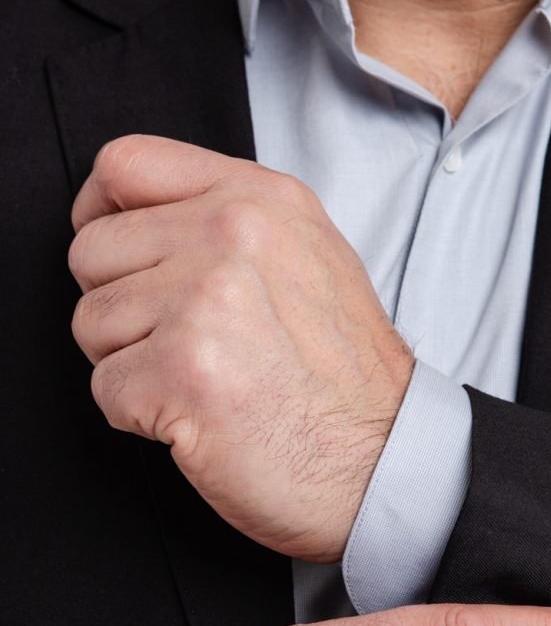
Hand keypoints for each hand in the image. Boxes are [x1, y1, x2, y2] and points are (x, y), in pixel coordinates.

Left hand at [68, 134, 413, 562]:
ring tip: (202, 381)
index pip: (123, 165)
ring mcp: (203, 302)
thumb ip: (228, 221)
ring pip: (90, 321)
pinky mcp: (181, 372)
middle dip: (121, 306)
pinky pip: (104, 387)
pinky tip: (199, 417)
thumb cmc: (345, 380)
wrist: (385, 461)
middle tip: (186, 343)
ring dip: (131, 364)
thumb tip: (136, 219)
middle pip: (92, 250)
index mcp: (259, 199)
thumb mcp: (309, 257)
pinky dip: (140, 416)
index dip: (101, 215)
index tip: (122, 257)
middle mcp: (229, 235)